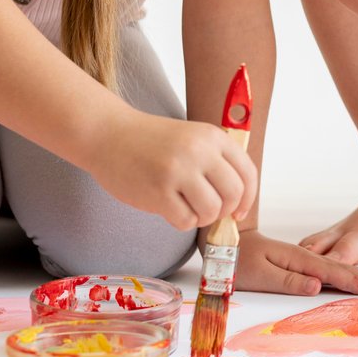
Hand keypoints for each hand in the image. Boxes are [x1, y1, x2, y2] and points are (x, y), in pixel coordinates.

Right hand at [89, 110, 258, 230]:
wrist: (109, 134)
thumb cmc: (152, 141)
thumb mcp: (192, 138)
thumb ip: (216, 161)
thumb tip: (239, 202)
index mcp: (213, 137)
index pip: (247, 173)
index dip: (248, 198)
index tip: (239, 210)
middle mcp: (199, 151)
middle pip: (233, 194)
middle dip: (225, 211)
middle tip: (209, 211)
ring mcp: (178, 171)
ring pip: (211, 211)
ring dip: (202, 218)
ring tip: (187, 209)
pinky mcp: (158, 191)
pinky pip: (186, 221)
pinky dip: (182, 222)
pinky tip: (170, 209)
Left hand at [224, 230, 357, 295]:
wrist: (225, 242)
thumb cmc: (237, 261)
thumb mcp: (259, 274)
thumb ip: (288, 281)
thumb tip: (316, 286)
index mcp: (298, 260)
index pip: (332, 273)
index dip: (353, 282)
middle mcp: (304, 258)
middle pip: (341, 268)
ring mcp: (302, 261)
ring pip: (336, 268)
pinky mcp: (297, 265)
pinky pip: (327, 271)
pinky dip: (344, 275)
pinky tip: (350, 280)